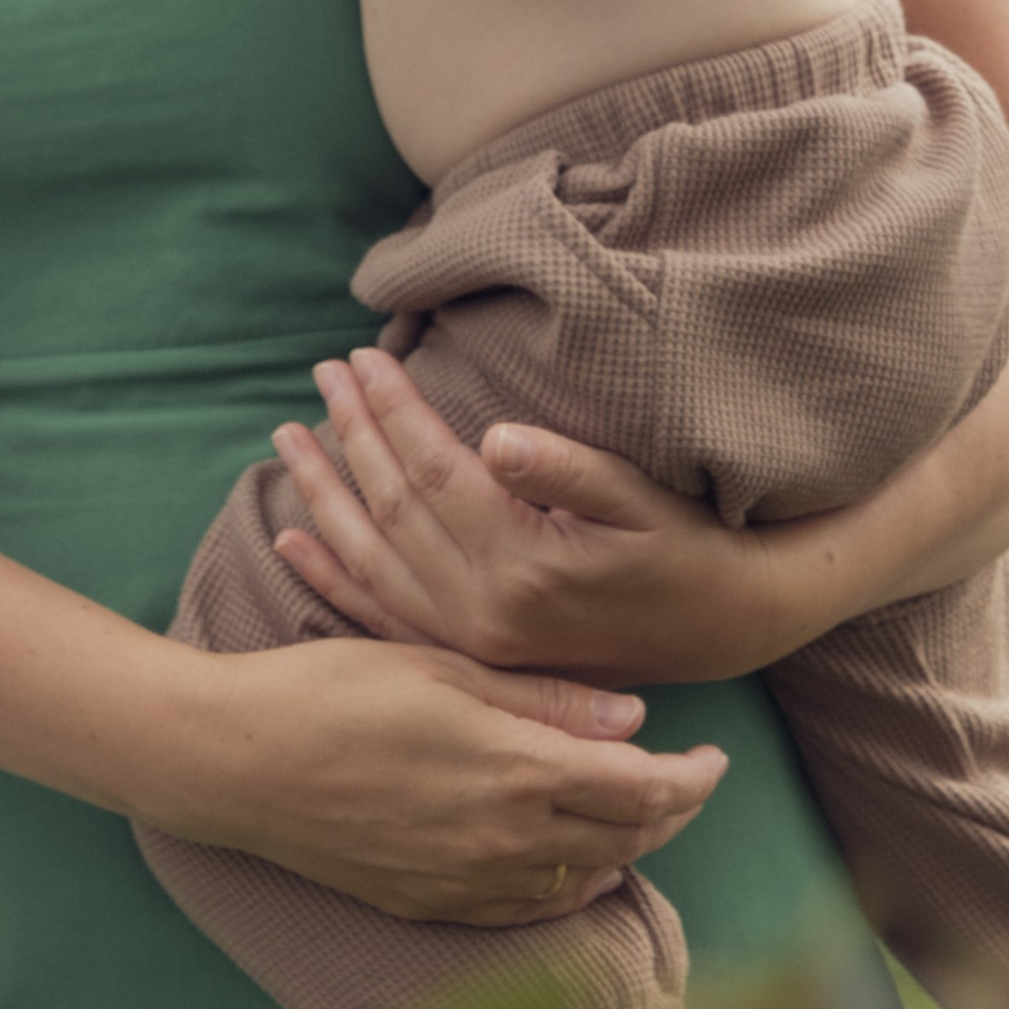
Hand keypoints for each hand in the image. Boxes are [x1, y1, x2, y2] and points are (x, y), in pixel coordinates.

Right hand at [162, 634, 726, 927]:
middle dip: (673, 811)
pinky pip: (528, 910)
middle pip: (626, 840)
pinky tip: (574, 865)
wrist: (240, 761)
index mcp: (516, 771)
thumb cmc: (336, 690)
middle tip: (691, 779)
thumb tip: (635, 722)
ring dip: (626, 848)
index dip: (693, 778)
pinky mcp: (430, 903)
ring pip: (583, 879)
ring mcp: (466, 882)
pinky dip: (569, 887)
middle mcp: (504, 840)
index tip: (715, 754)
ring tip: (639, 810)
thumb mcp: (446, 669)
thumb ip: (544, 700)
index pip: (643, 790)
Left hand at [271, 349, 844, 687]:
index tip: (363, 355)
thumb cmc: (687, 545)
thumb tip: (496, 436)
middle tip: (323, 371)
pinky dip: (333, 575)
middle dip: (352, 433)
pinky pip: (381, 612)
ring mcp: (470, 640)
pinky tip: (292, 542)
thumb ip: (567, 469)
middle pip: (393, 509)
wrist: (721, 627)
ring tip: (287, 437)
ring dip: (325, 495)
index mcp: (522, 568)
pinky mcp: (469, 653)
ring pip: (373, 558)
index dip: (395, 410)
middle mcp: (483, 613)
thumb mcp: (641, 499)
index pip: (433, 473)